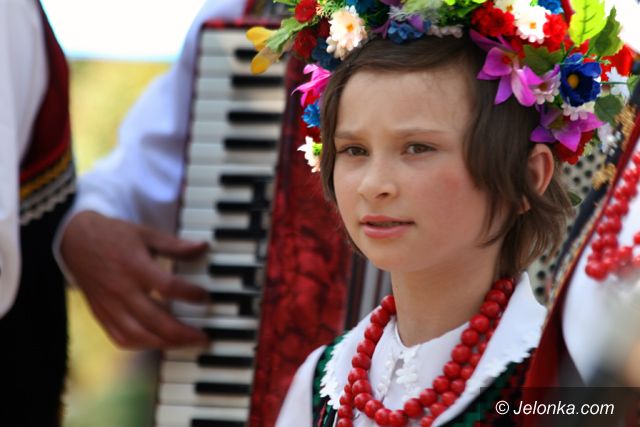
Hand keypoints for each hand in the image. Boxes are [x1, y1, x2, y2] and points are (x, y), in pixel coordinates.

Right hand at [61, 211, 209, 348]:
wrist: (74, 240)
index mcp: (135, 267)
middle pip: (154, 319)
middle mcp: (122, 290)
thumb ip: (174, 245)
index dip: (190, 294)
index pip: (167, 287)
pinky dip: (142, 345)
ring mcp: (109, 306)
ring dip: (165, 344)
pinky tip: (158, 344)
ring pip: (138, 335)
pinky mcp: (101, 315)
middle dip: (182, 333)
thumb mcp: (146, 234)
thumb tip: (202, 247)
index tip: (205, 297)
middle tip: (203, 337)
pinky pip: (120, 339)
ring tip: (186, 343)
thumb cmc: (113, 236)